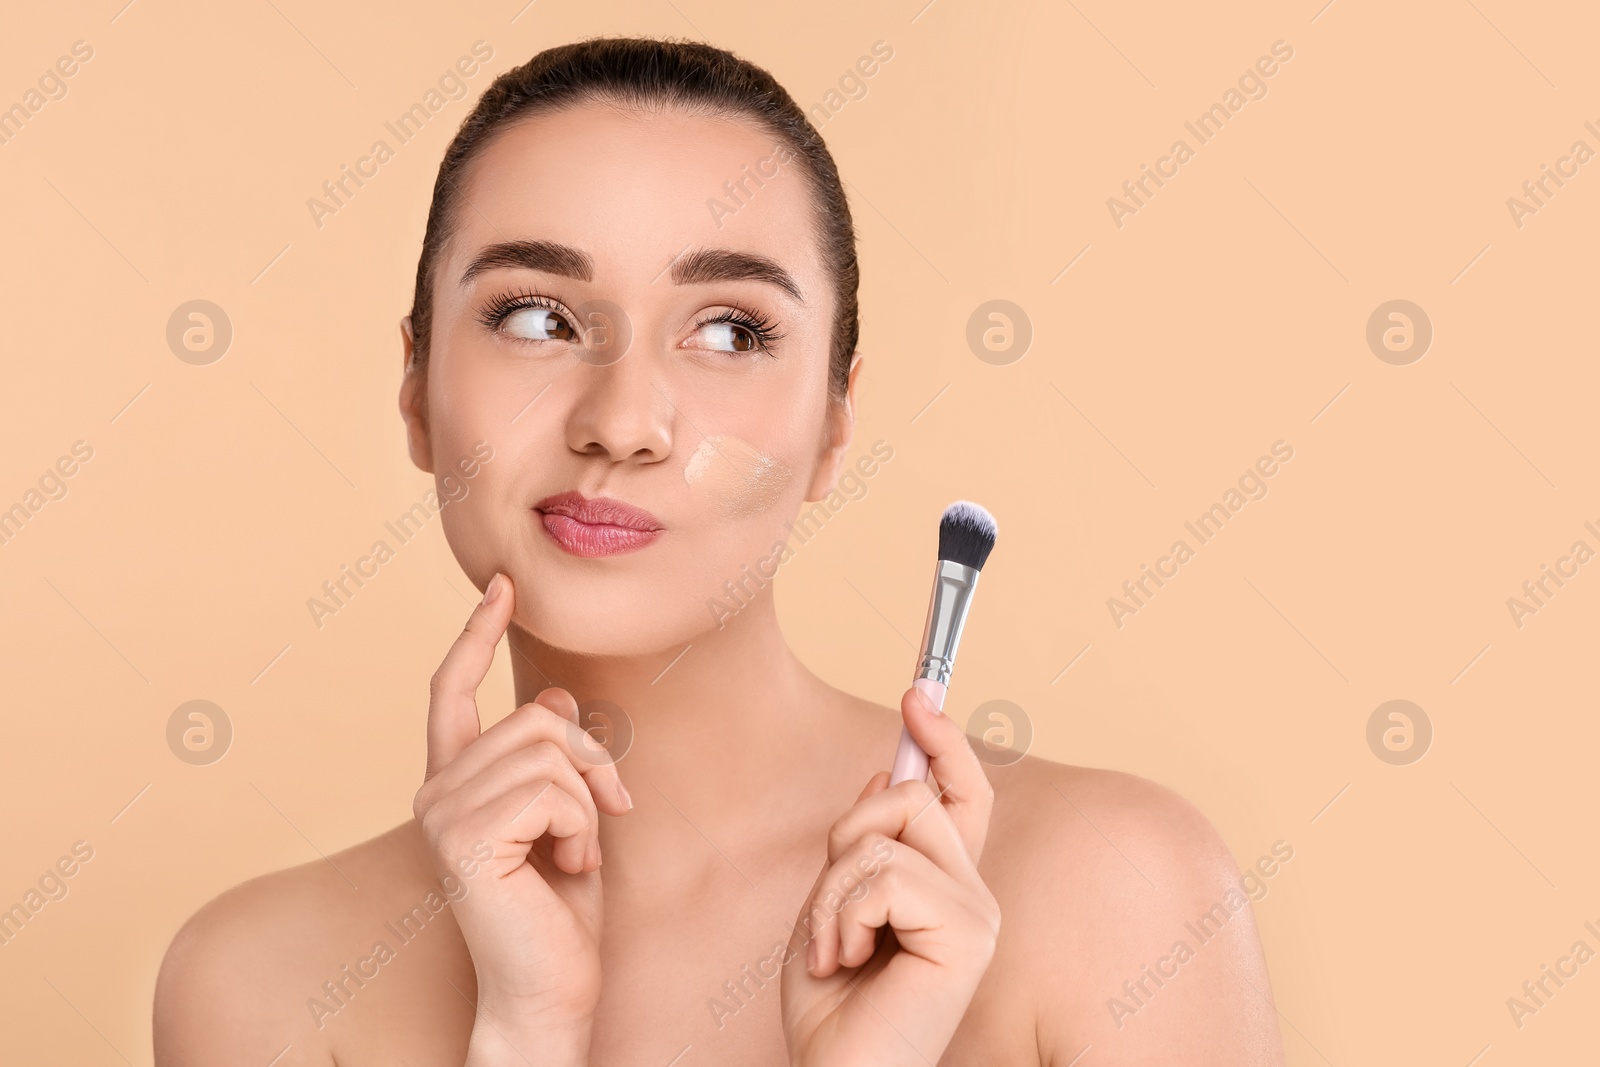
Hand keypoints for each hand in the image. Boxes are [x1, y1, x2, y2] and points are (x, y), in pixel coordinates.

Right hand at [412, 572, 632, 1065]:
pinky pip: (553, 790)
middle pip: (536, 718)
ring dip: (588, 803)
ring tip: (575, 852)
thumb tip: (552, 699)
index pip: (452, 691)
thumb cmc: (561, 908)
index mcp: (455, 782)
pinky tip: (567, 867)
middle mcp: (436, 791)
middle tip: (606, 816)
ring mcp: (442, 812)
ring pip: (549, 750)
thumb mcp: (569, 815)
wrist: (551, 988)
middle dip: (593, 762)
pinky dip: (582, 827)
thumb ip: (552, 758)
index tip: (502, 586)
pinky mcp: (462, 837)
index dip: (475, 635)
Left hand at [780, 685, 1000, 1066]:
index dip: (944, 739)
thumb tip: (888, 767)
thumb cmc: (832, 1010)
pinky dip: (840, 917)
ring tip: (832, 949)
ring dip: (833, 890)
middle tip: (831, 911)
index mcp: (947, 887)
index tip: (918, 693)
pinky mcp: (968, 933)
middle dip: (848, 837)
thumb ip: (865, 845)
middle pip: (912, 795)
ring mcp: (977, 913)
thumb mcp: (834, 903)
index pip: (961, 794)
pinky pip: (884, 875)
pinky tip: (842, 963)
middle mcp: (974, 895)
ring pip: (888, 832)